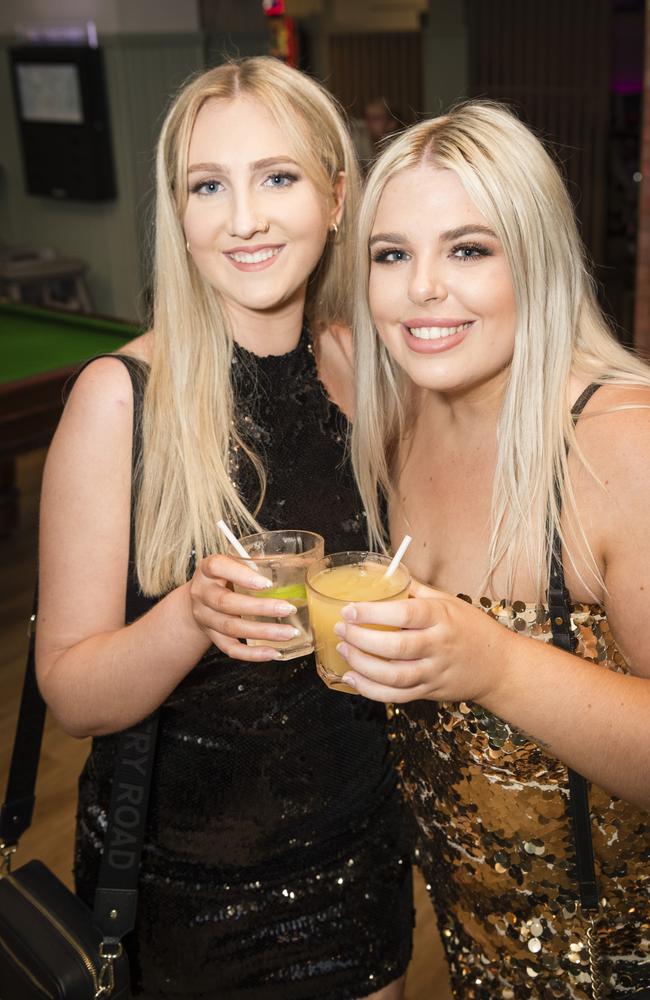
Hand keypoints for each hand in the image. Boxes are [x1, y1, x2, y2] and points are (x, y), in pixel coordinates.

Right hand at [189, 554, 297, 660]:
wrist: (200, 599)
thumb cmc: (225, 577)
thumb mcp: (235, 564)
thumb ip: (260, 563)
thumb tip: (304, 562)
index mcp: (207, 570)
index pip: (217, 567)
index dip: (241, 575)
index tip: (267, 583)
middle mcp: (202, 593)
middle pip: (226, 602)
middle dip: (260, 608)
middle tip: (288, 609)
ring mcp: (204, 617)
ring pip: (231, 627)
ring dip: (263, 632)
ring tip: (289, 633)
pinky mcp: (211, 636)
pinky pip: (231, 648)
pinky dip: (253, 653)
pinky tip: (273, 652)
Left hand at [334, 580, 516, 702]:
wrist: (498, 666)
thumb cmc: (470, 628)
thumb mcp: (447, 601)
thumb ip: (413, 590)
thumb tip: (379, 573)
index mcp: (442, 617)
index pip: (406, 614)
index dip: (374, 613)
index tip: (349, 609)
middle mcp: (438, 646)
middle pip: (395, 647)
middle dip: (361, 639)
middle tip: (341, 629)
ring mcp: (434, 672)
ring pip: (393, 676)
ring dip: (362, 665)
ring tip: (343, 650)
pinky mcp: (430, 692)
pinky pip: (396, 696)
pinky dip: (370, 690)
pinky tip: (352, 678)